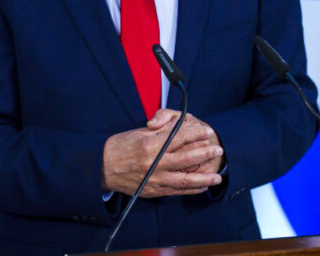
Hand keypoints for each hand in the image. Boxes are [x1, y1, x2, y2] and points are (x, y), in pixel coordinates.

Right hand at [102, 109, 223, 197]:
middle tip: (218, 149)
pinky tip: (202, 187)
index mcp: (150, 144)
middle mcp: (154, 163)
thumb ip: (160, 131)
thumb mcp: (139, 132)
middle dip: (204, 153)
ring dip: (203, 178)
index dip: (195, 134)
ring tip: (217, 177)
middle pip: (186, 158)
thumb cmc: (119, 147)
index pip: (179, 138)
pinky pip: (176, 192)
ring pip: (185, 180)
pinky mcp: (153, 191)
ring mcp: (154, 179)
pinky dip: (191, 190)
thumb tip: (179, 126)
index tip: (207, 130)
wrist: (101, 168)